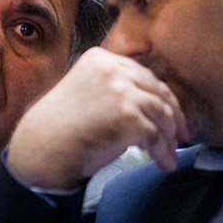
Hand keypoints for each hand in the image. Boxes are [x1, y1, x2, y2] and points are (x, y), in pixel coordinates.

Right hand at [6, 47, 188, 189]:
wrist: (41, 147)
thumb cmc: (59, 127)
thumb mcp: (85, 90)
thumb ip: (112, 87)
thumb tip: (149, 102)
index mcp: (101, 58)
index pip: (143, 75)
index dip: (161, 97)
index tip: (171, 114)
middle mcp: (113, 69)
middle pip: (157, 91)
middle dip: (174, 116)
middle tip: (181, 136)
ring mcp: (121, 91)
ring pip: (161, 114)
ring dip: (169, 138)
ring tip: (169, 155)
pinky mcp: (127, 116)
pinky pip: (155, 135)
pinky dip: (162, 152)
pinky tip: (162, 163)